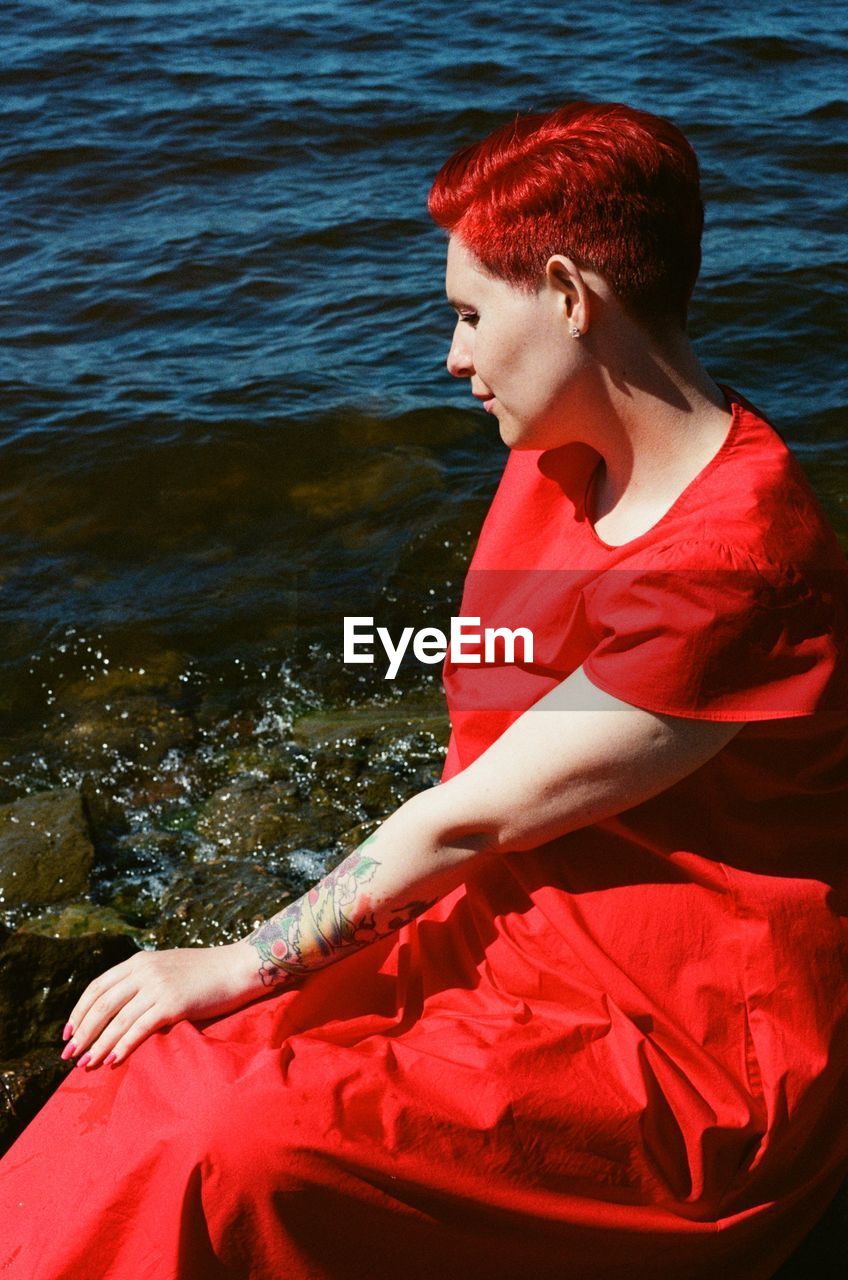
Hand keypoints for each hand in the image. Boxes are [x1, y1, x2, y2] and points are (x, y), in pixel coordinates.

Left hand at [61, 941, 262, 1069]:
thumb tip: (121, 1006)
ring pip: (116, 1020)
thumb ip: (144, 979)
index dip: (78, 1011)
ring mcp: (158, 986)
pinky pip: (139, 1029)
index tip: (68, 1032)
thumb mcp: (168, 967)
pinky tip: (112, 1062)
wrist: (238, 968)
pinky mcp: (172, 1004)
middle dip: (82, 1033)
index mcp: (139, 961)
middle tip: (69, 1055)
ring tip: (85, 1065)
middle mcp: (144, 971)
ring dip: (97, 1045)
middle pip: (101, 1005)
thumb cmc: (206, 973)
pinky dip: (122, 1047)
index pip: (97, 987)